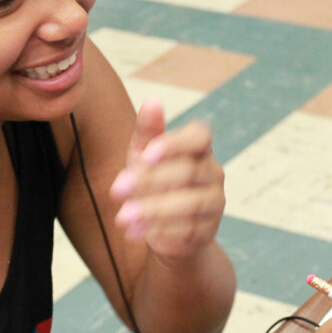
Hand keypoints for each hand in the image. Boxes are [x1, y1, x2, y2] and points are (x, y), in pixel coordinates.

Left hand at [109, 98, 225, 265]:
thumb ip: (149, 130)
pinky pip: (189, 229)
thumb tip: (153, 100)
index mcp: (199, 148)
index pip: (199, 137)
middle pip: (187, 172)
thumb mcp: (144, 155)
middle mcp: (213, 172)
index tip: (145, 156)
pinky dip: (160, 231)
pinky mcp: (209, 230)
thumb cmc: (155, 182)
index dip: (174, 145)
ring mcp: (215, 202)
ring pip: (190, 203)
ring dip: (153, 210)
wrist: (168, 229)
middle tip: (116, 190)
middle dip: (149, 181)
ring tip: (122, 218)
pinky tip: (135, 232)